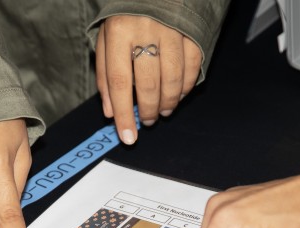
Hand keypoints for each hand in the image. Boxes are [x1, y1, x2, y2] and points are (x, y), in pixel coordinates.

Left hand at [96, 15, 201, 143]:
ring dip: (168, 103)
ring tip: (163, 112)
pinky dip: (186, 87)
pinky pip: (193, 67)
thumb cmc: (127, 17)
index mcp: (118, 32)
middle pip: (148, 84)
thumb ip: (106, 74)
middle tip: (148, 120)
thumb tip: (110, 112)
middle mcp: (145, 30)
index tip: (128, 137)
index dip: (123, 114)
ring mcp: (172, 29)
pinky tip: (179, 95)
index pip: (118, 83)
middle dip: (148, 110)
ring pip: (172, 79)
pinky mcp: (192, 30)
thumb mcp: (106, 39)